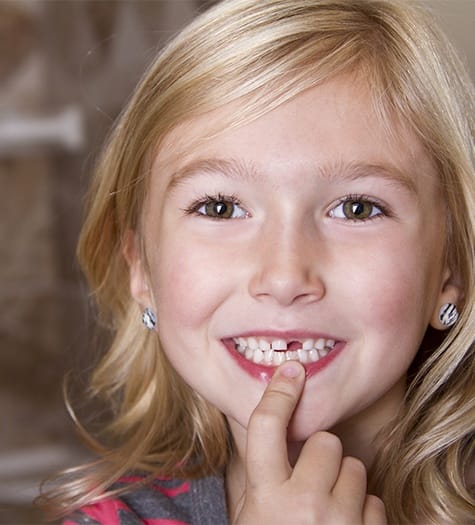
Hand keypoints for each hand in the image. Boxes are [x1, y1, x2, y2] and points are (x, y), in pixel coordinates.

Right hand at [232, 361, 386, 524]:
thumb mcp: (250, 513)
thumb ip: (260, 472)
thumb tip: (271, 420)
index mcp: (266, 497)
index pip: (267, 425)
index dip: (279, 392)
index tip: (291, 371)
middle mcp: (303, 506)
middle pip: (326, 440)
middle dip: (321, 454)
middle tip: (312, 478)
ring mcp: (340, 522)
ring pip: (355, 468)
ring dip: (344, 483)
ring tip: (329, 508)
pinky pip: (374, 501)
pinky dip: (362, 511)